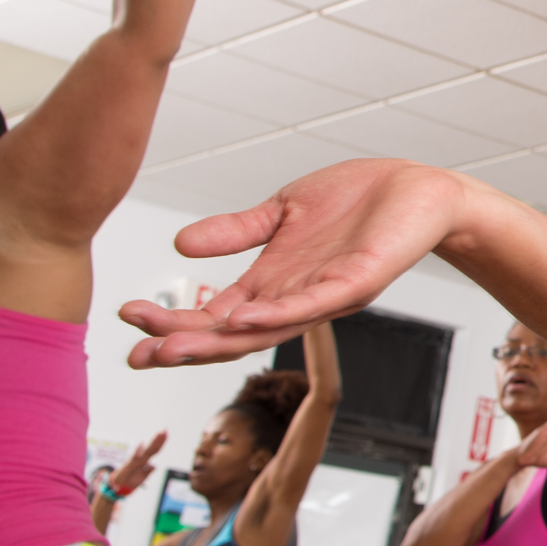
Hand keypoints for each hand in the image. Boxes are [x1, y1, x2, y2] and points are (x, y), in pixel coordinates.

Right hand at [110, 431, 166, 497]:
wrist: (120, 486)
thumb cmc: (131, 480)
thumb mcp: (143, 477)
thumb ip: (148, 471)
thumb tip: (153, 465)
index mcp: (145, 461)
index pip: (155, 450)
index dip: (161, 443)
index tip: (166, 434)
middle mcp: (141, 459)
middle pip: (152, 448)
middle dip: (158, 439)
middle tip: (164, 430)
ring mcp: (135, 461)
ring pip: (146, 451)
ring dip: (153, 442)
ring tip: (159, 434)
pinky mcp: (128, 465)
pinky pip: (134, 457)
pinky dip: (138, 451)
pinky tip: (141, 444)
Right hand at [120, 158, 466, 365]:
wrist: (420, 190)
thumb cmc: (358, 202)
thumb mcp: (283, 210)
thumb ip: (236, 230)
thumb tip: (181, 244)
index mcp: (275, 283)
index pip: (214, 315)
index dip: (172, 323)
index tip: (126, 320)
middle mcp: (296, 298)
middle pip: (231, 335)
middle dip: (182, 345)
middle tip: (135, 355)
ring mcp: (326, 295)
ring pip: (265, 329)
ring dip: (217, 340)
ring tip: (171, 348)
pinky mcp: (358, 282)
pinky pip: (315, 304)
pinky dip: (277, 314)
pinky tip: (243, 318)